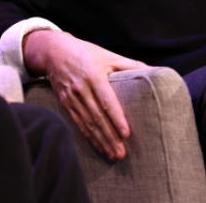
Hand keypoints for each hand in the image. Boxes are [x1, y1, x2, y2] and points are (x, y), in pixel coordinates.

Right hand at [24, 30, 146, 160]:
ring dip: (101, 141)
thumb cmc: (86, 53)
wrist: (54, 52)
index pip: (107, 100)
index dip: (116, 118)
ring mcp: (72, 97)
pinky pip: (78, 123)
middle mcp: (82, 88)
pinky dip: (89, 137)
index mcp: (94, 75)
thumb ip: (129, 64)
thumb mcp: (107, 55)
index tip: (126, 133)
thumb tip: (151, 70)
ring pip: (88, 124)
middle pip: (97, 117)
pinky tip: (99, 147)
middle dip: (110, 137)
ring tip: (113, 155)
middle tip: (122, 153)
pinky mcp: (65, 103)